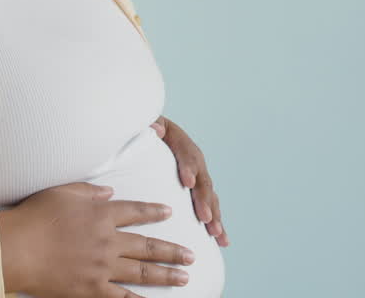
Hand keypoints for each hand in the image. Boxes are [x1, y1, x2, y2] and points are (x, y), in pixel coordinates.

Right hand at [0, 182, 192, 296]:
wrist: (14, 248)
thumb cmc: (34, 216)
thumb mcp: (63, 192)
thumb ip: (90, 191)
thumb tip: (110, 190)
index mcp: (103, 214)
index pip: (137, 211)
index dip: (155, 212)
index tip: (170, 213)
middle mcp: (109, 240)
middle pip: (148, 246)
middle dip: (173, 251)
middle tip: (192, 256)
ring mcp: (102, 267)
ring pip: (142, 272)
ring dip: (166, 275)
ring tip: (184, 277)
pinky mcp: (91, 289)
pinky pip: (121, 297)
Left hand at [152, 117, 228, 245]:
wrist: (149, 131)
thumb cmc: (143, 130)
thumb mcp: (145, 123)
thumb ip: (151, 124)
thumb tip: (155, 128)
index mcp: (179, 141)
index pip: (187, 154)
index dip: (189, 167)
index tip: (187, 182)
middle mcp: (193, 159)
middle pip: (202, 180)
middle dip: (204, 200)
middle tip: (204, 218)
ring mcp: (197, 175)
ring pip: (210, 196)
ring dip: (214, 216)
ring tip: (215, 234)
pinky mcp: (196, 190)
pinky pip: (209, 206)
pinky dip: (216, 222)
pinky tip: (221, 240)